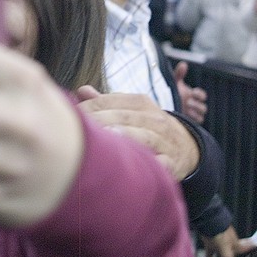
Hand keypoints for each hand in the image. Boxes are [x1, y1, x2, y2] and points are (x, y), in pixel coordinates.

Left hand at [75, 87, 198, 180]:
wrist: (185, 147)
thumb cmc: (147, 127)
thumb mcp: (131, 110)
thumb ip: (105, 102)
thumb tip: (81, 91)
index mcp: (141, 103)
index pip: (112, 101)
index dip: (89, 108)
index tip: (70, 116)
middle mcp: (155, 119)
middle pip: (124, 117)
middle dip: (99, 121)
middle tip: (78, 131)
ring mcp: (165, 141)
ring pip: (144, 137)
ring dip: (125, 137)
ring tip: (106, 139)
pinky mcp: (172, 162)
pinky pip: (161, 162)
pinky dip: (149, 163)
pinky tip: (131, 165)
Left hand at [173, 61, 207, 123]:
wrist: (160, 106)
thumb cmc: (168, 94)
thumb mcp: (173, 83)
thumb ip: (179, 74)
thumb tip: (183, 64)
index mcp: (192, 96)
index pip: (202, 96)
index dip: (199, 94)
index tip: (192, 92)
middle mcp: (193, 106)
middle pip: (203, 108)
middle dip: (196, 105)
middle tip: (187, 102)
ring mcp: (191, 115)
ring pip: (201, 116)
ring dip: (194, 112)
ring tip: (185, 109)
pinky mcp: (188, 122)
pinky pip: (196, 123)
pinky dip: (191, 120)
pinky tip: (183, 115)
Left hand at [200, 226, 256, 256]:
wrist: (206, 221)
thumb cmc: (219, 232)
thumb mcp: (225, 246)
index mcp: (236, 244)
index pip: (246, 248)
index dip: (251, 249)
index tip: (256, 250)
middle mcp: (229, 244)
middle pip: (232, 256)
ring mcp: (220, 242)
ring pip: (221, 255)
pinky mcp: (210, 241)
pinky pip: (211, 252)